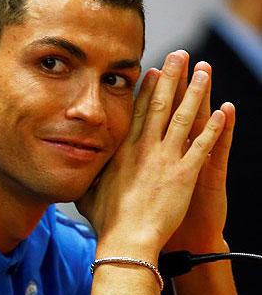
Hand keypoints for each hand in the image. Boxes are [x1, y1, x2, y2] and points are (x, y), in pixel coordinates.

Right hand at [77, 51, 226, 258]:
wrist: (126, 239)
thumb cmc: (105, 220)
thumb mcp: (87, 190)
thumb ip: (85, 173)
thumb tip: (71, 164)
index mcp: (122, 151)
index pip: (136, 112)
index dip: (145, 88)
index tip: (152, 69)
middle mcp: (144, 149)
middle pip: (159, 105)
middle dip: (170, 77)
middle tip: (180, 55)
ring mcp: (165, 160)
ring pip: (183, 118)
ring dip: (195, 93)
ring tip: (204, 72)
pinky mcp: (184, 175)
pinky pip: (202, 147)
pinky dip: (213, 129)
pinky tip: (223, 111)